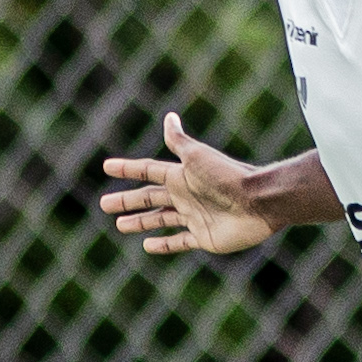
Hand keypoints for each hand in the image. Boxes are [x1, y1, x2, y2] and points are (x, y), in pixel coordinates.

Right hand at [101, 112, 276, 255]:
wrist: (258, 202)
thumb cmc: (227, 176)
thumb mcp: (197, 156)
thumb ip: (179, 141)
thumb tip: (169, 116)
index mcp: (181, 175)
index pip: (148, 171)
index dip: (128, 169)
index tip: (106, 167)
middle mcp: (185, 195)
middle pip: (149, 198)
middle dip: (127, 200)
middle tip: (104, 204)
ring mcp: (194, 217)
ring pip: (160, 219)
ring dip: (140, 222)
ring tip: (119, 225)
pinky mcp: (204, 237)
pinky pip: (179, 241)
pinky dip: (163, 244)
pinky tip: (147, 245)